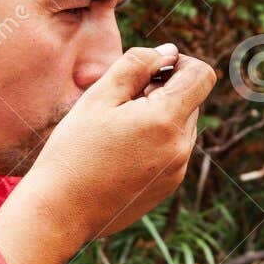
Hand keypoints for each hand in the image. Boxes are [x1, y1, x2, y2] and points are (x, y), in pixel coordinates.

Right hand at [18, 43, 216, 242]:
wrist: (61, 211)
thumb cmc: (74, 151)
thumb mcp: (99, 97)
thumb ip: (137, 65)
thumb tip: (169, 51)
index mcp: (167, 121)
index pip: (202, 75)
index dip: (179, 63)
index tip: (149, 71)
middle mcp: (181, 147)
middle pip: (190, 100)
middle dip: (163, 92)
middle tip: (120, 105)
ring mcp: (177, 171)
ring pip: (181, 125)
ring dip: (158, 117)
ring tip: (117, 132)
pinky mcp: (168, 187)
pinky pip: (173, 150)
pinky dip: (154, 142)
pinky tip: (119, 154)